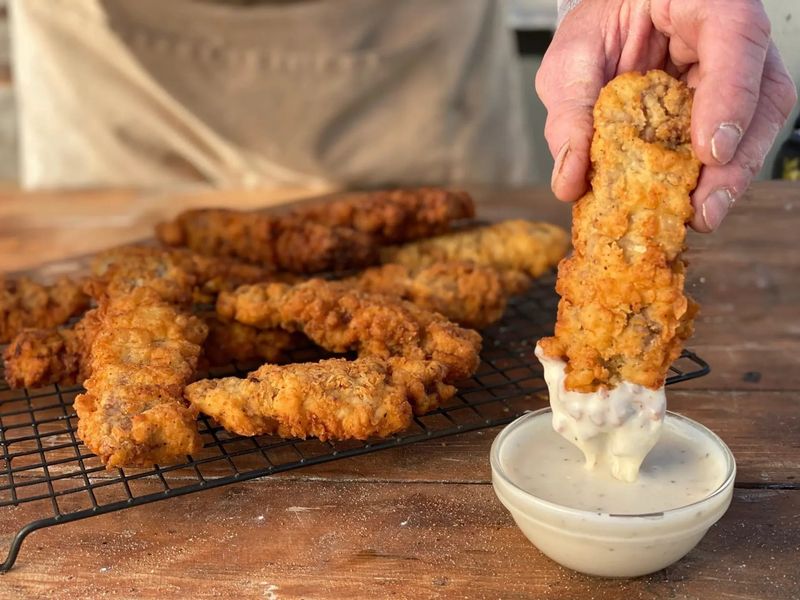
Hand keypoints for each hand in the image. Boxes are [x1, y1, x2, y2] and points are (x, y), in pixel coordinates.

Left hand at [535, 0, 796, 230]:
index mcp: (703, 2)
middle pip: (762, 94)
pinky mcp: (728, 106)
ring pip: (758, 124)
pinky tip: (688, 204)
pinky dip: (711, 177)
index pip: (734, 36)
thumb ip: (570, 113)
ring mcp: (739, 73)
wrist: (608, 21)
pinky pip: (733, 143)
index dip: (730, 95)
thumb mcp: (572, 61)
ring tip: (697, 216)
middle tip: (703, 208)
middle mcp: (733, 37)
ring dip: (729, 177)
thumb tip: (569, 182)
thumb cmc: (598, 28)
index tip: (710, 152)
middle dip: (735, 160)